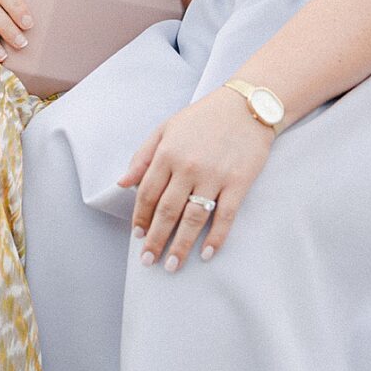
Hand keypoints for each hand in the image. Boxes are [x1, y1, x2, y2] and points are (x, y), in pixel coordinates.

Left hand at [121, 88, 272, 271]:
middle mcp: (188, 167)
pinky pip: (225, 216)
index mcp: (167, 153)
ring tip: (172, 265)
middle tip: (149, 261)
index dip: (141, 218)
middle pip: (166, 211)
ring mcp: (214, 176)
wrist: (248, 105)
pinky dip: (216, 238)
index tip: (138, 237)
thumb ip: (143, 156)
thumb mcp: (166, 128)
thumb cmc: (204, 117)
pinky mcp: (239, 183)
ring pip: (193, 218)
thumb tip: (123, 184)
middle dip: (156, 240)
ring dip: (181, 245)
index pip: (148, 194)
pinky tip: (206, 254)